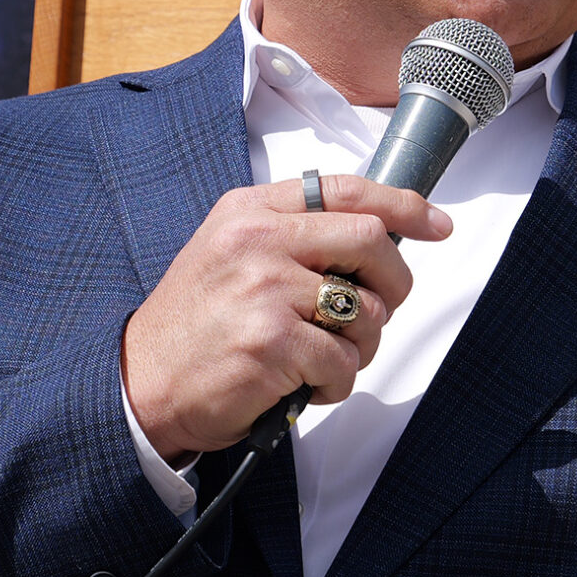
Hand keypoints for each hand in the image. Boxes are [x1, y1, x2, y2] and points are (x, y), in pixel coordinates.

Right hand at [122, 175, 450, 461]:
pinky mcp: (272, 343)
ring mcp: (265, 291)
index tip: (436, 223)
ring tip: (324, 359)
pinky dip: (336, 383)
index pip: (345, 189)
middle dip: (395, 282)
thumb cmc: (194, 328)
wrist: (141, 385)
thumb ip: (291, 237)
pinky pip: (344, 362)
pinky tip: (305, 387)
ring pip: (366, 309)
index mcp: (249, 212)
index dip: (403, 204)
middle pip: (369, 240)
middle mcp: (257, 241)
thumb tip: (374, 237)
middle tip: (382, 310)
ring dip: (361, 345)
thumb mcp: (229, 255)